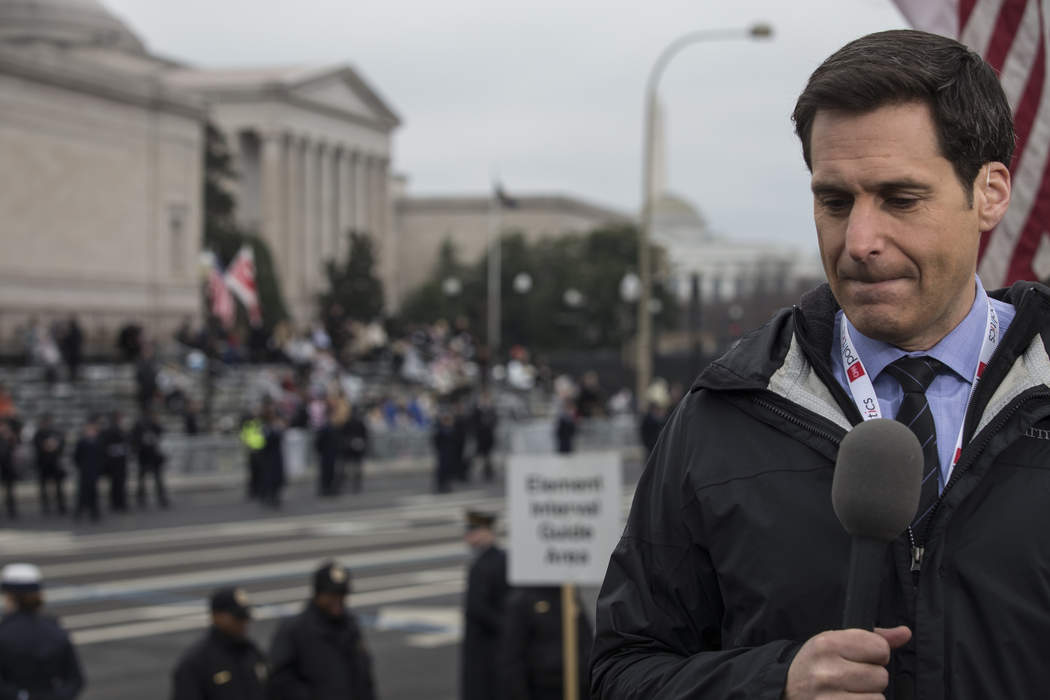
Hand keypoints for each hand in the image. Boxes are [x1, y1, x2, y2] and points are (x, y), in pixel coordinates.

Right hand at [783, 626, 910, 698]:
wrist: (784, 689)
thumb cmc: (816, 664)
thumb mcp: (834, 643)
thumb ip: (871, 637)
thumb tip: (905, 633)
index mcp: (826, 644)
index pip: (880, 648)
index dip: (875, 654)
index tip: (859, 658)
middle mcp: (826, 671)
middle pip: (881, 676)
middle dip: (871, 678)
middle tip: (851, 678)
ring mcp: (828, 698)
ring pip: (878, 699)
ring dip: (868, 697)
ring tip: (848, 692)